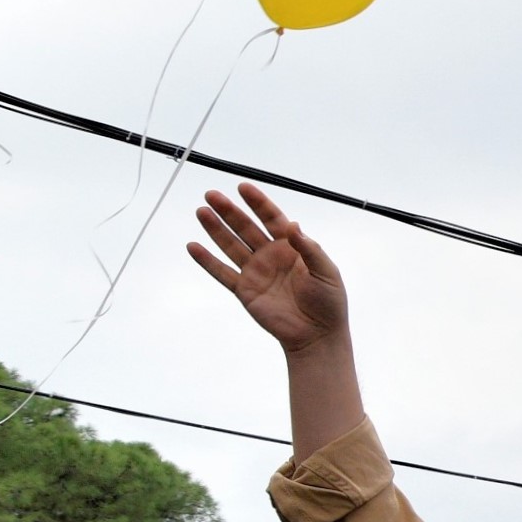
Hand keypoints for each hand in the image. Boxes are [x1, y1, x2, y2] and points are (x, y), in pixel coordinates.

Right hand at [189, 183, 350, 356]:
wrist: (318, 335)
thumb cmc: (329, 302)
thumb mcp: (326, 272)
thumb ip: (310, 249)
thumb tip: (294, 225)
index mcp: (292, 247)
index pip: (272, 218)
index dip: (258, 202)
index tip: (243, 187)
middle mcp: (270, 255)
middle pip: (246, 227)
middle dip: (229, 211)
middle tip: (212, 194)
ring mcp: (256, 272)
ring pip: (231, 245)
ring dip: (215, 229)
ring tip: (201, 212)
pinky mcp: (245, 291)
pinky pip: (222, 273)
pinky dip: (207, 260)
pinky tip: (193, 246)